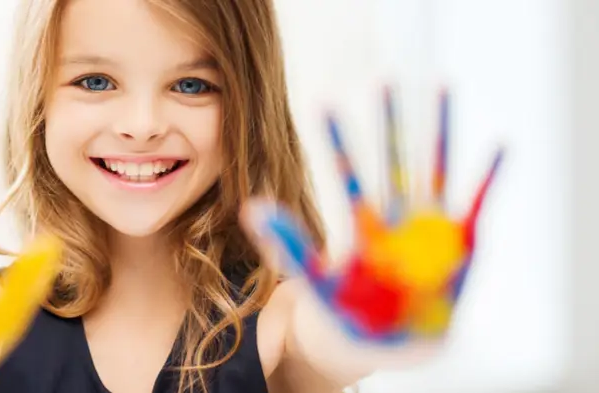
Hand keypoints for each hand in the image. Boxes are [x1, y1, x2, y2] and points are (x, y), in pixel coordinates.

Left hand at [248, 88, 502, 346]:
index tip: (323, 104)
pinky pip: (476, 202)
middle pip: (392, 160)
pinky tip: (499, 145)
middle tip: (383, 78)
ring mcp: (428, 228)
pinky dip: (488, 176)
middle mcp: (394, 218)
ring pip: (433, 168)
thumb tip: (249, 207)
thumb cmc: (346, 313)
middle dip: (389, 121)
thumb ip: (287, 245)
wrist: (385, 345)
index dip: (336, 142)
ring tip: (440, 85)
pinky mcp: (460, 243)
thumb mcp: (314, 280)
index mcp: (360, 226)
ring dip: (438, 129)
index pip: (347, 175)